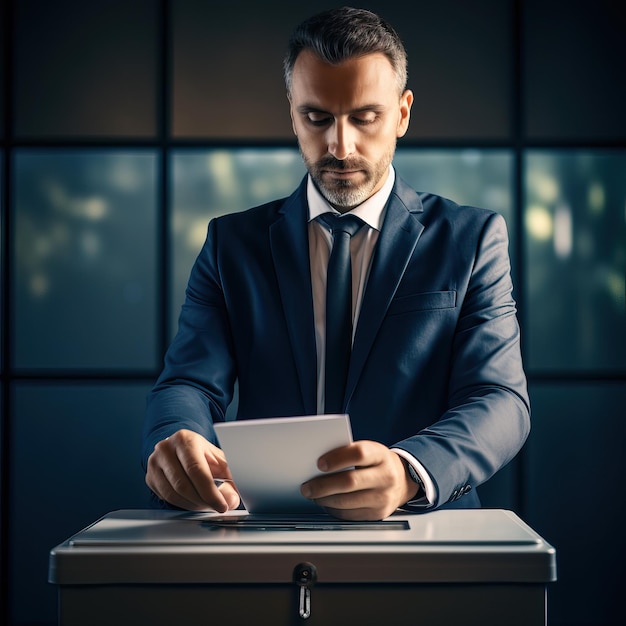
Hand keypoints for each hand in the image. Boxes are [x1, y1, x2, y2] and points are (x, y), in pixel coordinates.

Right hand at [145, 429, 239, 511]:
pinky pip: (165, 498)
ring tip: (206, 504)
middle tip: (215, 507)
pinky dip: (182, 504)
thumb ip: (229, 478)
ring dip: (192, 505)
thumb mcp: (219, 461)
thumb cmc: (202, 454)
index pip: (196, 470)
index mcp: (185, 439)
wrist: (183, 448)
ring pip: (172, 494)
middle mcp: (166, 448)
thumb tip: (231, 500)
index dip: (210, 492)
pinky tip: (193, 502)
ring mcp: (154, 463)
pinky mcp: (149, 477)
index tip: (222, 505)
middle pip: (182, 484)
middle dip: (202, 501)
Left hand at [300, 440, 419, 520]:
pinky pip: (350, 515)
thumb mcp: (369, 450)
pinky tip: (326, 503)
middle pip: (349, 482)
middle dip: (323, 485)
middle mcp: (385, 476)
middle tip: (307, 487)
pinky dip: (334, 510)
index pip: (358, 454)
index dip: (337, 458)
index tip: (319, 463)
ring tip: (313, 495)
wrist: (402, 480)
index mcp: (380, 455)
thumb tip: (318, 466)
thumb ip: (348, 454)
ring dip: (325, 500)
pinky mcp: (377, 514)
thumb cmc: (377, 462)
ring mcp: (383, 497)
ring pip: (347, 502)